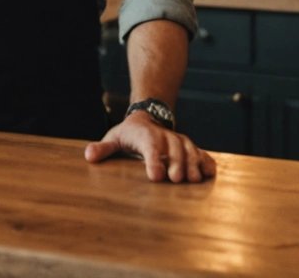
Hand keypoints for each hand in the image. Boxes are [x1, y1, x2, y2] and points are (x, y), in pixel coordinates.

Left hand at [84, 111, 216, 182]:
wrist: (148, 118)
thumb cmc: (129, 134)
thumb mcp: (114, 137)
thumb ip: (104, 148)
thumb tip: (89, 156)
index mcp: (145, 135)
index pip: (150, 147)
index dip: (153, 161)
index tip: (155, 176)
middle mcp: (165, 137)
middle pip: (174, 149)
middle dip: (176, 164)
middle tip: (177, 180)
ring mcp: (180, 141)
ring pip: (190, 150)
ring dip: (193, 164)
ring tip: (194, 180)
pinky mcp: (190, 148)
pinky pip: (201, 153)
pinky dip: (207, 162)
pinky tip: (210, 174)